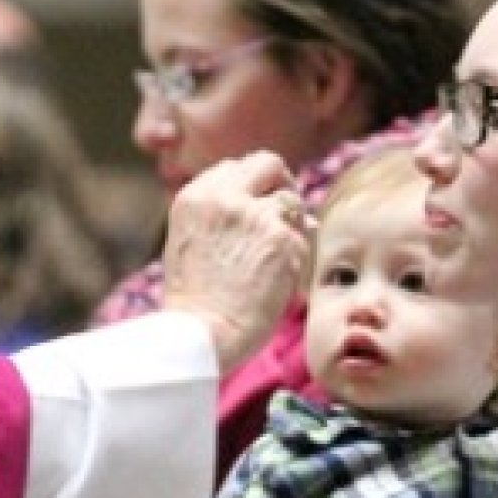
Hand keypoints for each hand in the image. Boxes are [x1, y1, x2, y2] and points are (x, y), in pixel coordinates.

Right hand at [162, 151, 310, 373]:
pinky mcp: (284, 238)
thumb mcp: (193, 242)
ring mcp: (256, 215)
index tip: (257, 207)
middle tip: (284, 215)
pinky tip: (279, 278)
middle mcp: (223, 197)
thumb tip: (282, 205)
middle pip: (268, 163)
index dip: (252, 186)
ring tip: (277, 258)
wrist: (202, 334)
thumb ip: (225, 216)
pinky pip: (304, 235)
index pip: (235, 167)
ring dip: (292, 225)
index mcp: (195, 196)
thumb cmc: (196, 299)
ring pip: (293, 201)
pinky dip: (298, 255)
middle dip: (281, 184)